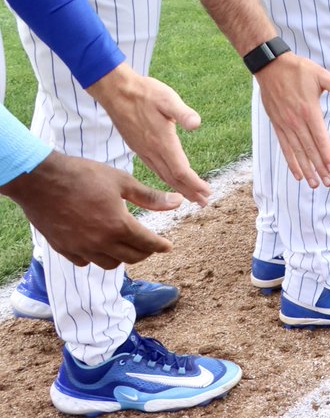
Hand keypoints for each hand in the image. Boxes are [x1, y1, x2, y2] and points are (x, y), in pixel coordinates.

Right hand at [2, 151, 179, 268]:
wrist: (42, 180)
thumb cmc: (84, 175)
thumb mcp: (122, 182)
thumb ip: (150, 197)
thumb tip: (177, 202)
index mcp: (118, 225)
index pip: (147, 243)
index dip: (160, 246)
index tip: (169, 246)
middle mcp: (100, 242)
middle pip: (130, 257)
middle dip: (144, 252)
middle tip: (150, 244)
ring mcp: (79, 248)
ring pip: (109, 263)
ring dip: (122, 256)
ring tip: (127, 245)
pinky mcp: (63, 248)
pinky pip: (86, 261)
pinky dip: (97, 256)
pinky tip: (100, 245)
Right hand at [89, 65, 210, 205]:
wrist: (116, 91)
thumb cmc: (145, 92)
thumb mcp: (167, 98)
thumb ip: (182, 112)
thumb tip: (196, 123)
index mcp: (161, 142)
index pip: (181, 171)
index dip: (195, 184)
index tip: (208, 193)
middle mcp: (151, 151)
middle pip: (173, 179)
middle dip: (190, 192)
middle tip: (204, 202)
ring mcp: (143, 151)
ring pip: (163, 176)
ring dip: (179, 188)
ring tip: (192, 197)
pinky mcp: (138, 147)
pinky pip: (155, 169)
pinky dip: (166, 179)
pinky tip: (171, 180)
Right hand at [255, 52, 329, 188]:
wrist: (270, 67)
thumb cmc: (298, 70)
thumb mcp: (320, 74)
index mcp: (309, 111)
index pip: (320, 137)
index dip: (326, 154)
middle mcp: (296, 122)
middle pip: (309, 149)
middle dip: (319, 167)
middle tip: (327, 183)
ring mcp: (286, 125)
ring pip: (297, 152)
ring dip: (306, 169)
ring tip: (314, 184)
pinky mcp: (278, 125)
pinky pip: (285, 147)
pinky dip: (291, 161)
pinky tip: (297, 173)